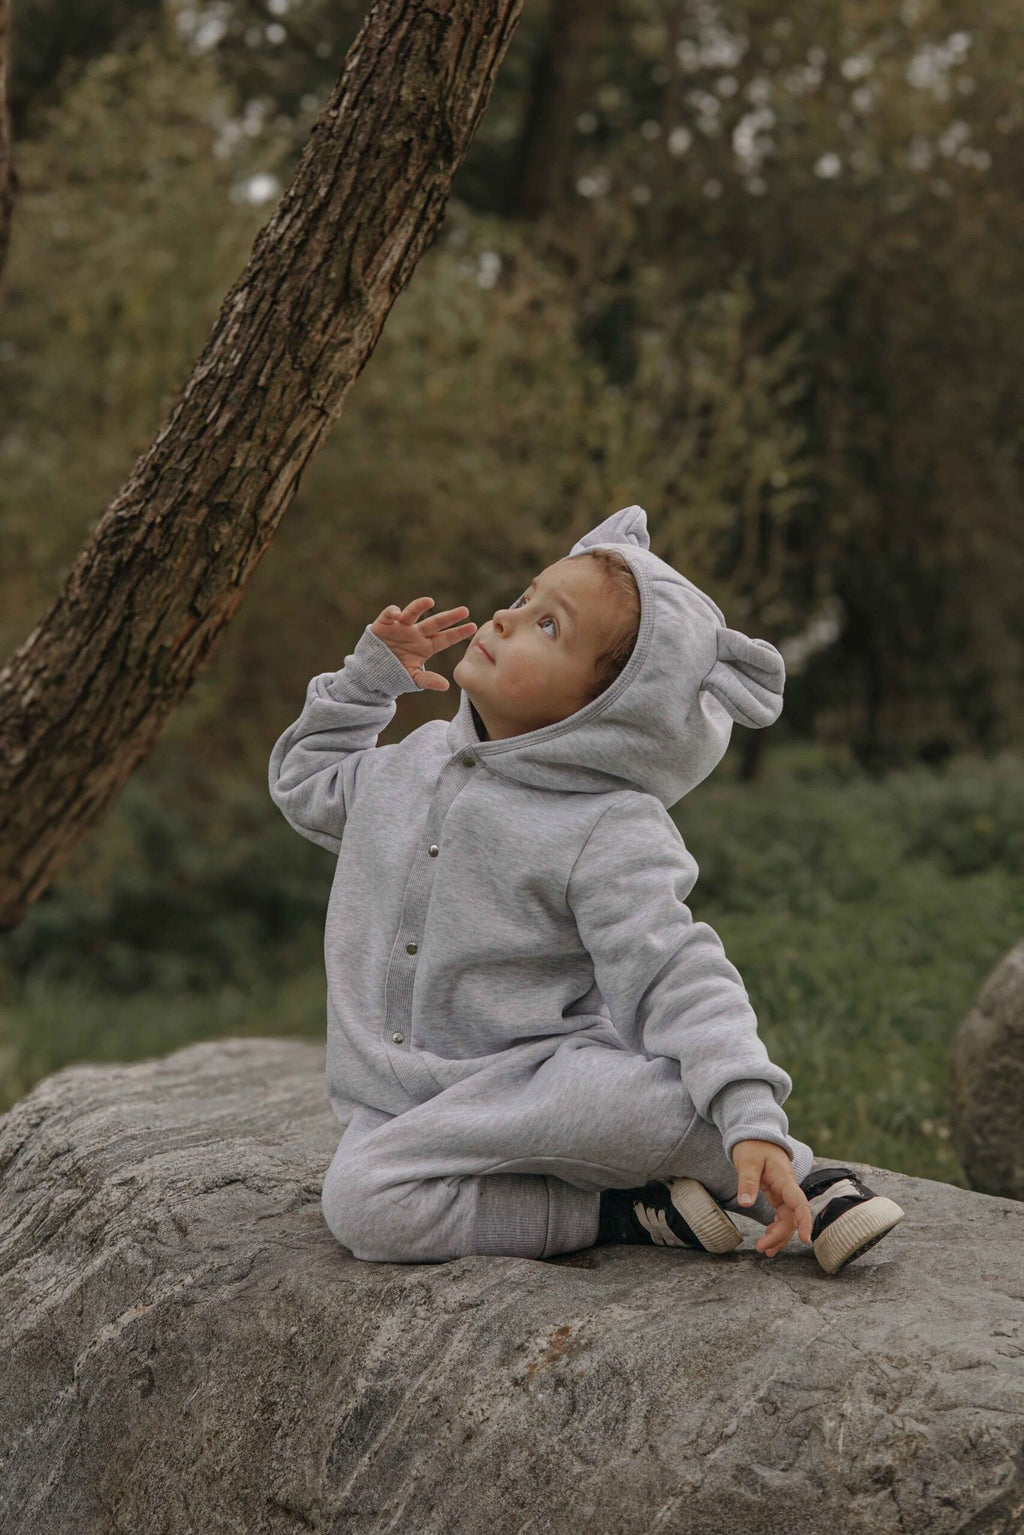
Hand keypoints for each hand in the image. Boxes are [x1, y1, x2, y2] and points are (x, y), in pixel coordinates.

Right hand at [371, 597, 476, 691]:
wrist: (373, 671)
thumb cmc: (395, 673)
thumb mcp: (413, 678)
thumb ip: (428, 680)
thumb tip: (446, 686)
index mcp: (426, 646)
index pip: (445, 638)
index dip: (458, 633)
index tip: (473, 627)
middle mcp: (416, 634)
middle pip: (435, 623)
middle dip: (449, 617)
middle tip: (464, 610)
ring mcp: (401, 627)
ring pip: (412, 614)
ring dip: (419, 606)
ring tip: (429, 601)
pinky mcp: (384, 624)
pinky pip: (388, 615)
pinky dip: (392, 612)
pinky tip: (396, 613)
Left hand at [732, 1139, 812, 1256]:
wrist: (756, 1134)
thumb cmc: (753, 1146)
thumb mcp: (747, 1162)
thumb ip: (747, 1182)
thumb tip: (745, 1204)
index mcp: (784, 1179)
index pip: (799, 1203)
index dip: (804, 1222)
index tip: (805, 1239)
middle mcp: (788, 1188)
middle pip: (791, 1217)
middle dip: (780, 1236)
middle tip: (762, 1248)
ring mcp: (784, 1192)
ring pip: (787, 1219)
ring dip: (779, 1235)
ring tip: (765, 1249)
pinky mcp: (778, 1195)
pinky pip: (781, 1215)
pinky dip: (776, 1228)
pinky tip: (768, 1236)